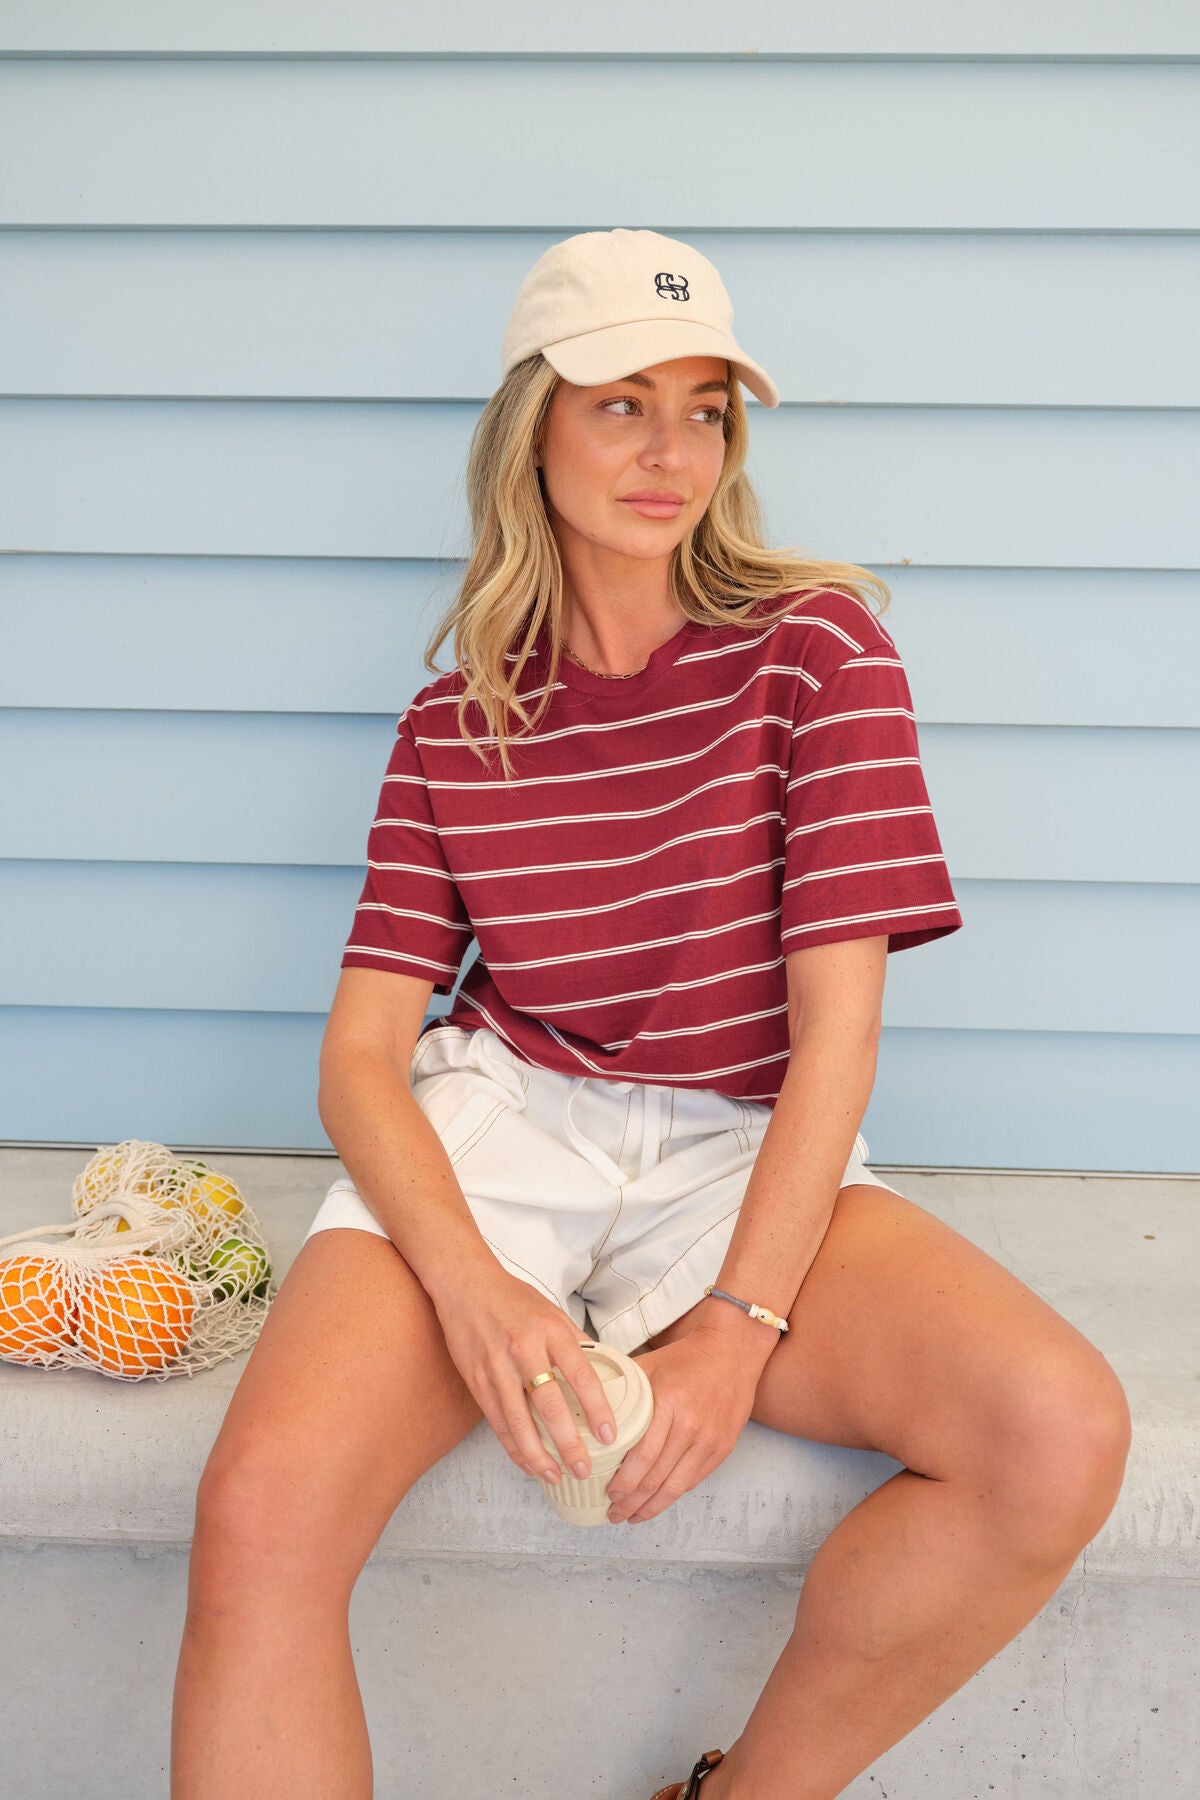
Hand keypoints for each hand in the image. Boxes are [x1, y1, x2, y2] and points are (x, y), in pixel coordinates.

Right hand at [434, 1270, 617, 1486]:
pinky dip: (513, 1446)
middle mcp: (524, 1349)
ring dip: (538, 1455)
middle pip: (549, 1405)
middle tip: (583, 1468)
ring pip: (518, 1421)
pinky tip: (528, 1463)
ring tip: (556, 1476)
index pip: (581, 1374)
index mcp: (551, 1330)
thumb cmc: (514, 1299)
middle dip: (568, 1443)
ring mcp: (497, 1367)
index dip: (597, 1408)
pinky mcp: (477, 1380)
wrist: (465, 1285)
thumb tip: (605, 1370)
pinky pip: (498, 1422)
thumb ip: (576, 1342)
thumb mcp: (552, 1311)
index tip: (609, 1435)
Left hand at [604, 1331, 759, 1525]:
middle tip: (613, 1513)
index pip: (643, 1455)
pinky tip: (656, 1503)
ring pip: (675, 1487)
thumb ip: (620, 1387)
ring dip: (650, 1508)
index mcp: (669, 1403)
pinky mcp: (722, 1448)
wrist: (732, 1352)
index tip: (607, 1493)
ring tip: (631, 1517)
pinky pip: (693, 1481)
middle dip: (631, 1502)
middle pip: (656, 1477)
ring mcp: (709, 1440)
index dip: (624, 1481)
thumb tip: (584, 1403)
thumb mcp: (649, 1365)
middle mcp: (691, 1425)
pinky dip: (672, 1496)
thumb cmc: (686, 1358)